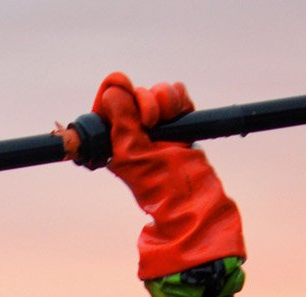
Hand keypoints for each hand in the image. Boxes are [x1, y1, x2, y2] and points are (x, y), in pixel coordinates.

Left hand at [89, 73, 244, 279]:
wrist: (195, 198)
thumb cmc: (161, 184)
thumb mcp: (133, 153)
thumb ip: (121, 121)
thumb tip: (113, 90)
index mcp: (115, 139)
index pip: (109, 101)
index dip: (116, 92)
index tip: (123, 91)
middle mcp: (134, 131)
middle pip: (134, 93)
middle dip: (145, 101)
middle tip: (151, 121)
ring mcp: (158, 126)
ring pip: (156, 92)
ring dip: (163, 99)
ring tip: (168, 120)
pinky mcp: (180, 122)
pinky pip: (176, 94)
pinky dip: (178, 99)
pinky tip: (180, 114)